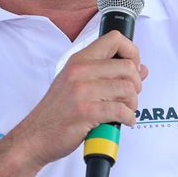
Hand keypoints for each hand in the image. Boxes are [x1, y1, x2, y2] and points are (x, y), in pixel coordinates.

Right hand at [5, 31, 147, 167]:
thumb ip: (108, 74)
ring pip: (128, 89)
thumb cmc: (57, 112)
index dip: (132, 52)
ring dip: (133, 103)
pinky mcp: (86, 113)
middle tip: (130, 97)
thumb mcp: (78, 84)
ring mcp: (82, 92)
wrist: (35, 136)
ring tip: (126, 111)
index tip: (134, 67)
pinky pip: (121, 111)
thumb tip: (142, 69)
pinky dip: (129, 118)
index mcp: (79, 61)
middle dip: (137, 84)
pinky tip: (123, 122)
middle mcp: (80, 72)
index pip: (114, 40)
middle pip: (127, 67)